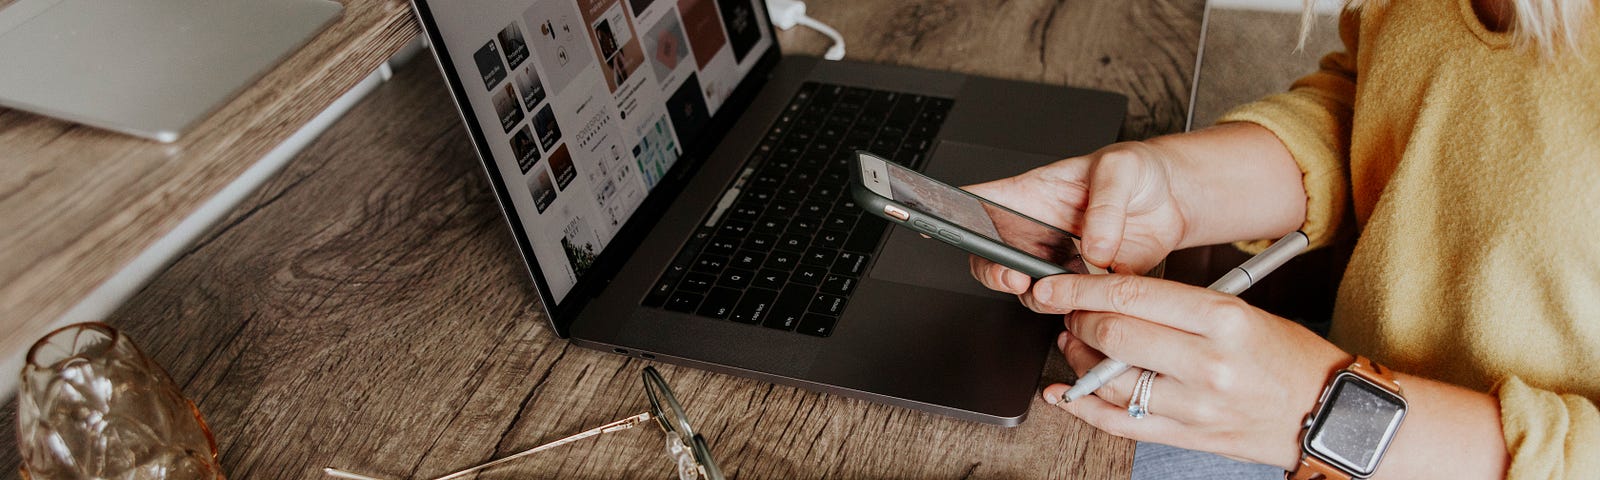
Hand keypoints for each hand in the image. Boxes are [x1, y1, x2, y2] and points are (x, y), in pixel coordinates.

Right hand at [964, 141, 1188, 294]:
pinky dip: (1078, 311)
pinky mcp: (1088, 286)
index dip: (951, 215)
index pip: (980, 202)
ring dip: (1037, 296)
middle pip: (993, 257)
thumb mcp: (1121, 170)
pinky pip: (1072, 306)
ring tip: (1056, 290)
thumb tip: (1093, 248)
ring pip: (1030, 290)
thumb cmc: (1139, 172)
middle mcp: (1037, 232)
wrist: (1177, 200)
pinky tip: (1089, 301)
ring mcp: (1060, 262)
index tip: (938, 226)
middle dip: (993, 272)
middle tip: (1011, 275)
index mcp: (1031, 194)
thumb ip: (1105, 206)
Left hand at [1027, 273, 1350, 469]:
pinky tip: (1065, 393)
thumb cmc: (1288, 357)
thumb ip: (1178, 305)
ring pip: (1109, 382)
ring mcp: (1196, 405)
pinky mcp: (1189, 437)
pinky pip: (1120, 424)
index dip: (1081, 289)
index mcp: (1223, 319)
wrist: (1329, 412)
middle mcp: (1208, 363)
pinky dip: (1083, 408)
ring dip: (1077, 361)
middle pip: (1114, 335)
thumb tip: (1114, 297)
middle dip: (1078, 319)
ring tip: (1074, 345)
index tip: (1054, 286)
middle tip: (1070, 312)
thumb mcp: (1242, 310)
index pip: (1132, 295)